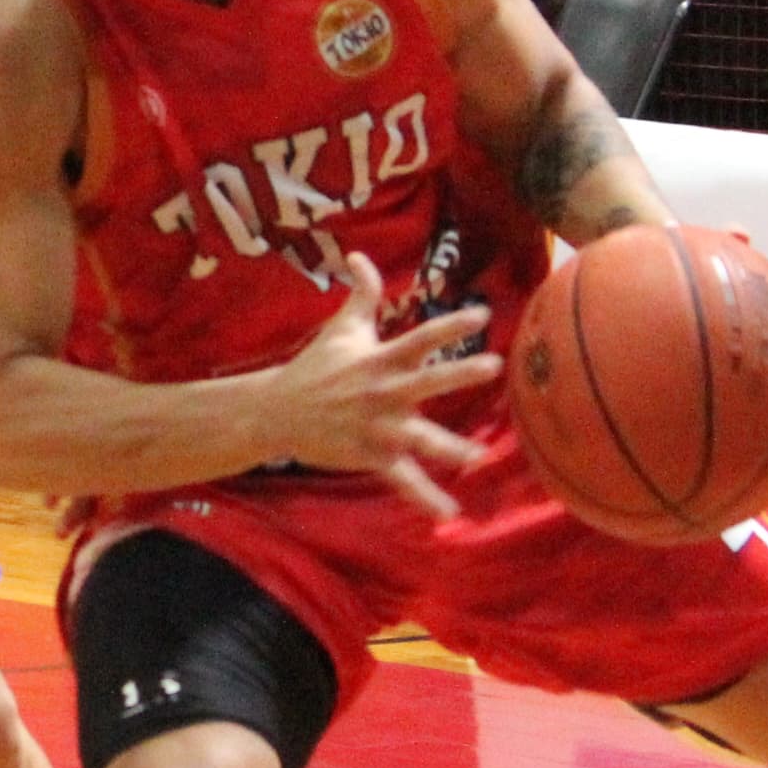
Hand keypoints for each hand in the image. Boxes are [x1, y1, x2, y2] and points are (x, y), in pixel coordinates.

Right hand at [260, 252, 489, 519]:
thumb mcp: (340, 328)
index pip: (420, 337)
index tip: (482, 316)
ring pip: (419, 438)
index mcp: (379, 359)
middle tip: (491, 367)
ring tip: (477, 456)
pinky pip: (403, 480)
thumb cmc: (315, 367)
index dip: (450, 325)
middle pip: (426, 381)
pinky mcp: (371, 456)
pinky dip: (426, 498)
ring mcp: (377, 427)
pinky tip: (450, 513)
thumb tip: (359, 254)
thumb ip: (361, 292)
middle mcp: (382, 392)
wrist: (276, 411)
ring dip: (449, 448)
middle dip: (458, 374)